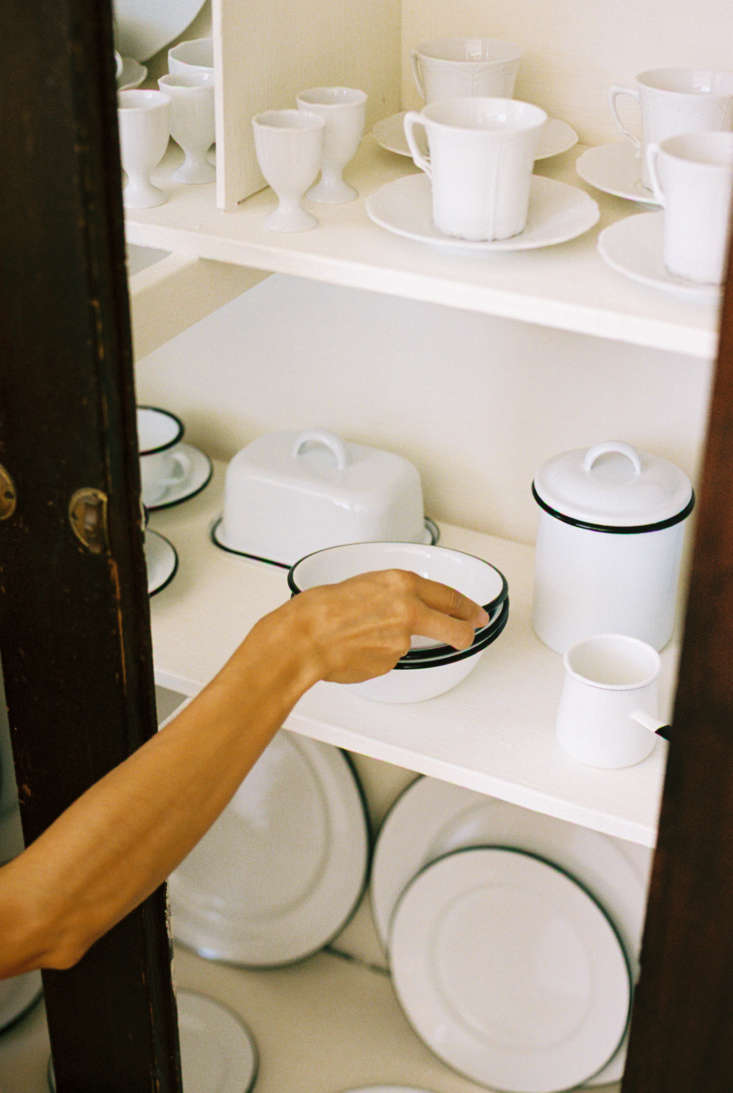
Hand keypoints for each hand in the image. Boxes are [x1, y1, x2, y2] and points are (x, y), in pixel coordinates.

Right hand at [253, 569, 489, 685]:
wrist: (303, 637)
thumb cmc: (320, 608)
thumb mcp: (364, 583)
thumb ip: (392, 594)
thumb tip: (402, 604)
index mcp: (402, 584)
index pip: (449, 596)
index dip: (468, 608)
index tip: (476, 613)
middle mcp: (408, 611)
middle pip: (456, 628)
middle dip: (466, 633)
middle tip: (468, 634)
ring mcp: (401, 641)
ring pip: (411, 643)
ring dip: (394, 641)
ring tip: (359, 634)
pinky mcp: (390, 663)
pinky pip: (390, 658)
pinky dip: (377, 654)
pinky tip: (355, 648)